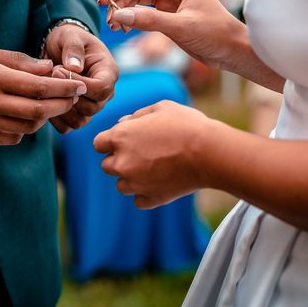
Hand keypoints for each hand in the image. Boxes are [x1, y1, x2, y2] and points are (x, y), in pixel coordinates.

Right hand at [0, 47, 87, 144]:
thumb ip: (18, 61)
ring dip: (45, 117)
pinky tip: (25, 117)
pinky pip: (10, 137)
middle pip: (38, 110)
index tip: (78, 85)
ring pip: (27, 126)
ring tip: (51, 105)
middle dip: (62, 104)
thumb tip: (48, 68)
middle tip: (73, 97)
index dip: (64, 88)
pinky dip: (24, 129)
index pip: (39, 87)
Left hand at [44, 24, 117, 132]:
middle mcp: (105, 93)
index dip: (79, 83)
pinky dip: (55, 118)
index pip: (102, 88)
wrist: (59, 49)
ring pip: (80, 120)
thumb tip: (74, 68)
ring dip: (59, 108)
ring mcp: (92, 106)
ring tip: (47, 88)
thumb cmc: (68, 39)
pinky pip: (68, 127)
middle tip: (49, 76)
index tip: (58, 69)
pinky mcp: (78, 115)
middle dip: (66, 95)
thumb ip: (73, 48)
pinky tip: (45, 100)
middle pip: (91, 108)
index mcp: (109, 72)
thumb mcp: (70, 35)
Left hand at [93, 100, 211, 208]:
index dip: (111, 141)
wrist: (209, 152)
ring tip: (154, 168)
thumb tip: (124, 122)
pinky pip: (139, 200)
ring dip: (132, 178)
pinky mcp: (151, 199)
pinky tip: (160, 183)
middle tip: (143, 153)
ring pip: (121, 185)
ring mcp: (135, 183)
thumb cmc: (185, 124)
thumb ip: (137, 115)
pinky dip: (146, 193)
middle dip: (120, 159)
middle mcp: (121, 162)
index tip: (125, 140)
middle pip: (107, 166)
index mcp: (120, 137)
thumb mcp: (160, 107)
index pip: (98, 144)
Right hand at [98, 0, 246, 69]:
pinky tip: (124, 28)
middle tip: (108, 19)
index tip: (105, 1)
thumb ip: (149, 20)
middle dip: (120, 1)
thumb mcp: (181, 27)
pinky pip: (144, 12)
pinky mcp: (168, 14)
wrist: (232, 51)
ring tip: (114, 26)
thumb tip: (119, 15)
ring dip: (124, 11)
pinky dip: (132, 19)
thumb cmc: (215, 34)